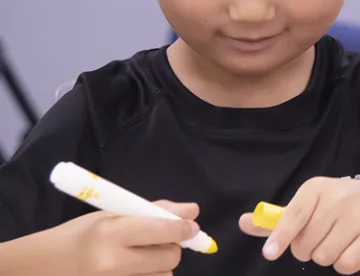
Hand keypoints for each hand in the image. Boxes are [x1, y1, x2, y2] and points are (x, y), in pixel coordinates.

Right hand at [59, 200, 199, 275]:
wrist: (46, 264)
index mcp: (112, 232)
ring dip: (161, 265)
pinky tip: (135, 269)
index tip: (191, 227)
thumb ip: (154, 211)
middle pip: (170, 257)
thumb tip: (192, 211)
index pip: (163, 230)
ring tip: (140, 257)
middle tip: (160, 241)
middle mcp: (112, 261)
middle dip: (172, 247)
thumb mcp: (113, 214)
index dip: (183, 228)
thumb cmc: (82, 234)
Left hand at [239, 176, 359, 274]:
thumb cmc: (339, 205)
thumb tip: (244, 223)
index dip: (280, 237)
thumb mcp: (310, 205)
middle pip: (306, 245)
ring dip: (327, 257)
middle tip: (321, 237)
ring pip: (324, 257)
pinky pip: (346, 265)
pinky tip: (352, 249)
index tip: (270, 254)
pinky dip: (345, 264)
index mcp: (317, 188)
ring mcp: (359, 216)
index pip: (293, 216)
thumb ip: (278, 218)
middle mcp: (338, 199)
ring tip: (338, 241)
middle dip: (308, 249)